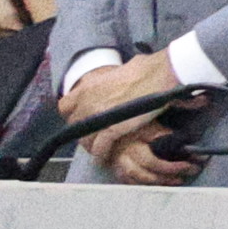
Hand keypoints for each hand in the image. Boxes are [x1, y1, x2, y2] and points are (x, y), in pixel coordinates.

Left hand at [60, 55, 197, 183]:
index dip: (73, 114)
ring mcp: (98, 116)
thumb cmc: (148, 69)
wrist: (162, 74)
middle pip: (74, 125)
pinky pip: (100, 147)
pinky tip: (104, 159)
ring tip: (99, 150)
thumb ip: (111, 80)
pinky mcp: (112, 129)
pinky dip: (101, 155)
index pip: (65, 106)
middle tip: (94, 134)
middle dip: (84, 131)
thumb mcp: (119, 70)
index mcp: (88, 87)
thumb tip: (117, 80)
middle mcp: (87, 102)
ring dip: (92, 145)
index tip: (82, 117)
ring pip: (86, 138)